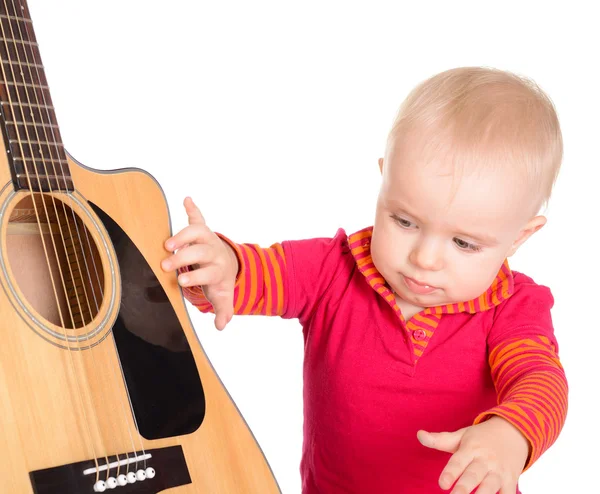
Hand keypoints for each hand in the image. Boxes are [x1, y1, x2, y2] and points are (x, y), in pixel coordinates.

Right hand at [161, 196, 238, 329]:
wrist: (225, 262)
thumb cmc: (217, 280)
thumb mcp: (221, 295)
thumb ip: (223, 309)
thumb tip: (222, 326)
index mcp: (217, 270)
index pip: (207, 273)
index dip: (195, 276)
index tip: (180, 280)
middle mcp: (213, 252)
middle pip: (200, 252)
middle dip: (184, 258)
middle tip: (166, 264)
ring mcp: (207, 239)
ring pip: (197, 232)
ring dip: (183, 235)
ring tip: (166, 243)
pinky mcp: (201, 229)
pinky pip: (197, 217)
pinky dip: (193, 208)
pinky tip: (187, 200)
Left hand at [417, 416, 528, 493]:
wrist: (515, 431)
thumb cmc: (482, 437)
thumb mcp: (462, 435)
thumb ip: (440, 439)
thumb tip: (419, 435)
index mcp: (471, 448)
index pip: (458, 461)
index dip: (450, 473)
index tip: (442, 484)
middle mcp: (485, 460)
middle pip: (473, 475)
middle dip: (464, 488)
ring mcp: (499, 471)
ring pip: (490, 486)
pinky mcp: (510, 481)